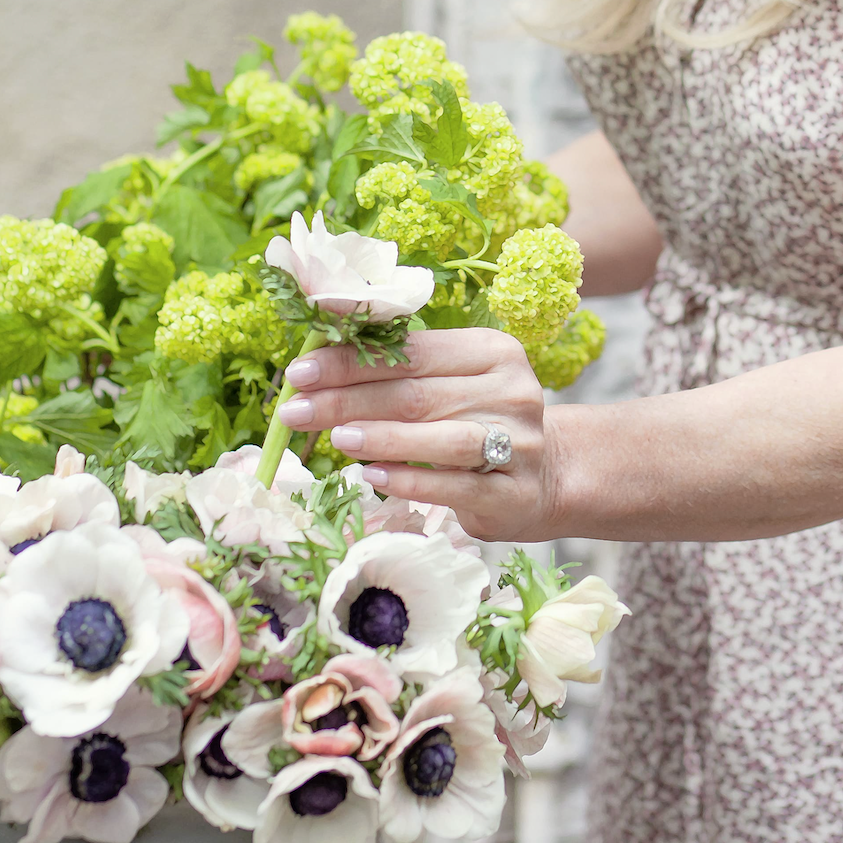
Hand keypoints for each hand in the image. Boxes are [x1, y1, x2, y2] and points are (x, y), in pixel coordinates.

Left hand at [276, 329, 556, 541]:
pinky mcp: (515, 492)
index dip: (350, 361)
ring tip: (334, 437)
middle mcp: (511, 390)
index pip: (410, 351)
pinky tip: (373, 475)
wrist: (547, 477)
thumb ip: (401, 373)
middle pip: (417, 393)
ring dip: (382, 437)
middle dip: (347, 400)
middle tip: (295, 410)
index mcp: (492, 350)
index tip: (299, 373)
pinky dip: (411, 478)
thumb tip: (317, 369)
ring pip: (441, 436)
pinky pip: (455, 484)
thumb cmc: (479, 421)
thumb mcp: (452, 385)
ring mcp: (519, 442)